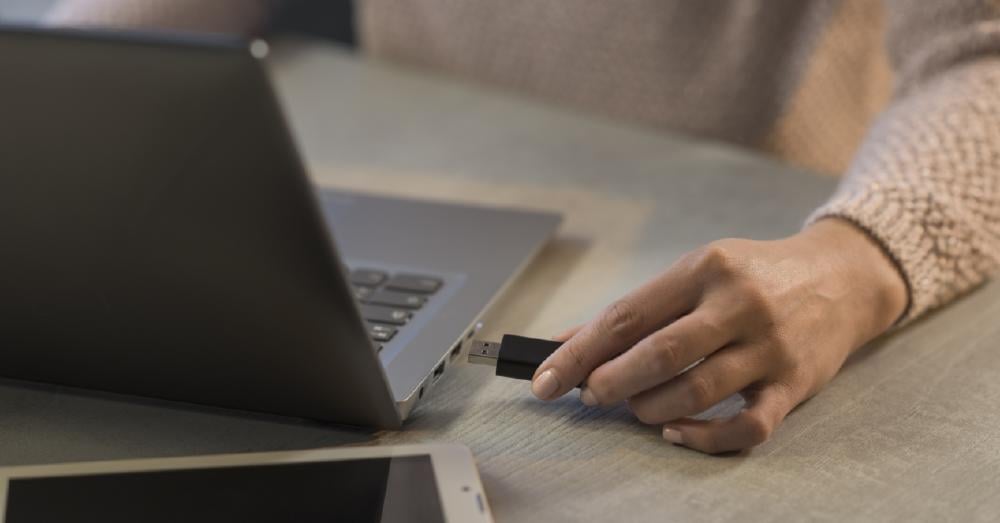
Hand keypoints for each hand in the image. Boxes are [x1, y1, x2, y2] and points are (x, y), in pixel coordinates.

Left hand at [532, 219, 906, 453]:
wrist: (843, 276)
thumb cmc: (754, 277)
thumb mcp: (697, 273)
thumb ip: (638, 309)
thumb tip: (568, 344)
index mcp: (704, 269)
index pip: (626, 315)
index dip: (578, 353)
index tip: (545, 379)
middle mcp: (738, 304)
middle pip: (658, 354)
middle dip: (610, 383)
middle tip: (591, 395)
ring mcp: (770, 346)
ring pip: (696, 391)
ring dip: (650, 409)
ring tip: (634, 409)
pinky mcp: (795, 384)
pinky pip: (747, 427)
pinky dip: (704, 438)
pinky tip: (677, 431)